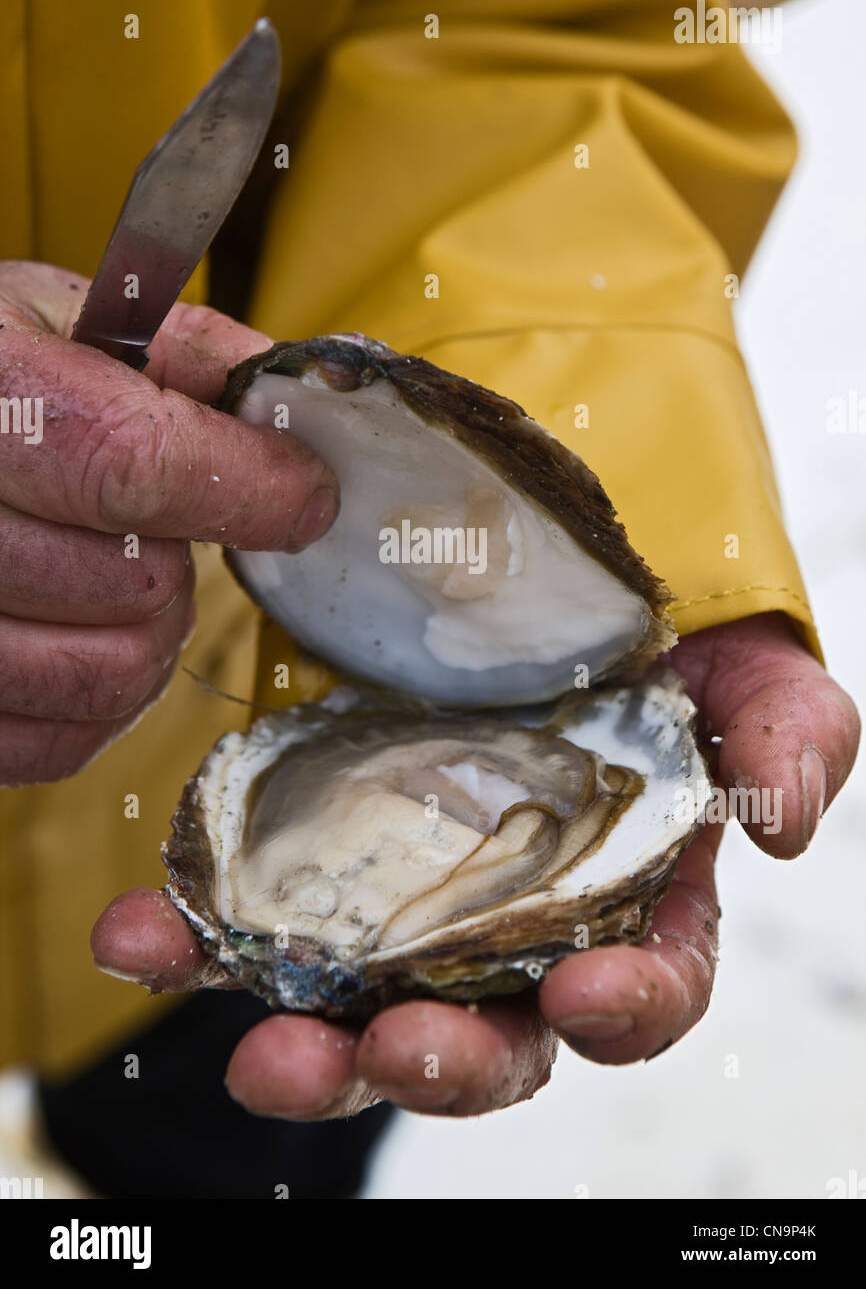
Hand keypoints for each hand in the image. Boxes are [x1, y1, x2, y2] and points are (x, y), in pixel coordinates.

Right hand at [0, 260, 338, 785]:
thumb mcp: (66, 319)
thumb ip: (190, 358)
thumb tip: (306, 409)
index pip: (130, 465)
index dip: (246, 488)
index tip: (304, 493)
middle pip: (134, 587)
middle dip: (178, 563)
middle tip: (156, 531)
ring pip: (109, 677)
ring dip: (146, 636)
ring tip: (112, 581)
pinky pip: (61, 742)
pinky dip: (101, 703)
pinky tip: (82, 636)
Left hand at [92, 612, 858, 1117]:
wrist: (533, 570)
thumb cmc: (651, 628)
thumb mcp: (741, 662)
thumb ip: (786, 732)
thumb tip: (785, 822)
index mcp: (627, 899)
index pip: (642, 986)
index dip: (624, 1009)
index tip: (585, 999)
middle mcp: (513, 927)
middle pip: (488, 1035)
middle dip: (442, 1063)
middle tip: (392, 1050)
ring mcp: (407, 902)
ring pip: (359, 1009)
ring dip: (308, 1043)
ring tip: (258, 1046)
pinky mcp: (318, 860)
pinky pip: (253, 922)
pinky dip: (196, 943)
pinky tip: (148, 936)